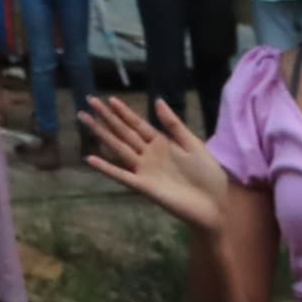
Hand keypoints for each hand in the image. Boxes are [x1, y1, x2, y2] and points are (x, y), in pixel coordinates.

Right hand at [80, 96, 230, 232]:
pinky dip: (106, 168)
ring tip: (85, 120)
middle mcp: (149, 155)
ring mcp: (144, 170)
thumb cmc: (208, 174)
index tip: (109, 98)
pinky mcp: (144, 187)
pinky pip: (121, 175)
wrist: (215, 203)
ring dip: (101, 134)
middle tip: (88, 101)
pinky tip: (90, 158)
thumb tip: (157, 100)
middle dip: (106, 117)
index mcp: (161, 143)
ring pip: (118, 148)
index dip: (124, 111)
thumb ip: (173, 124)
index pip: (137, 124)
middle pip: (123, 132)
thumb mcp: (193, 144)